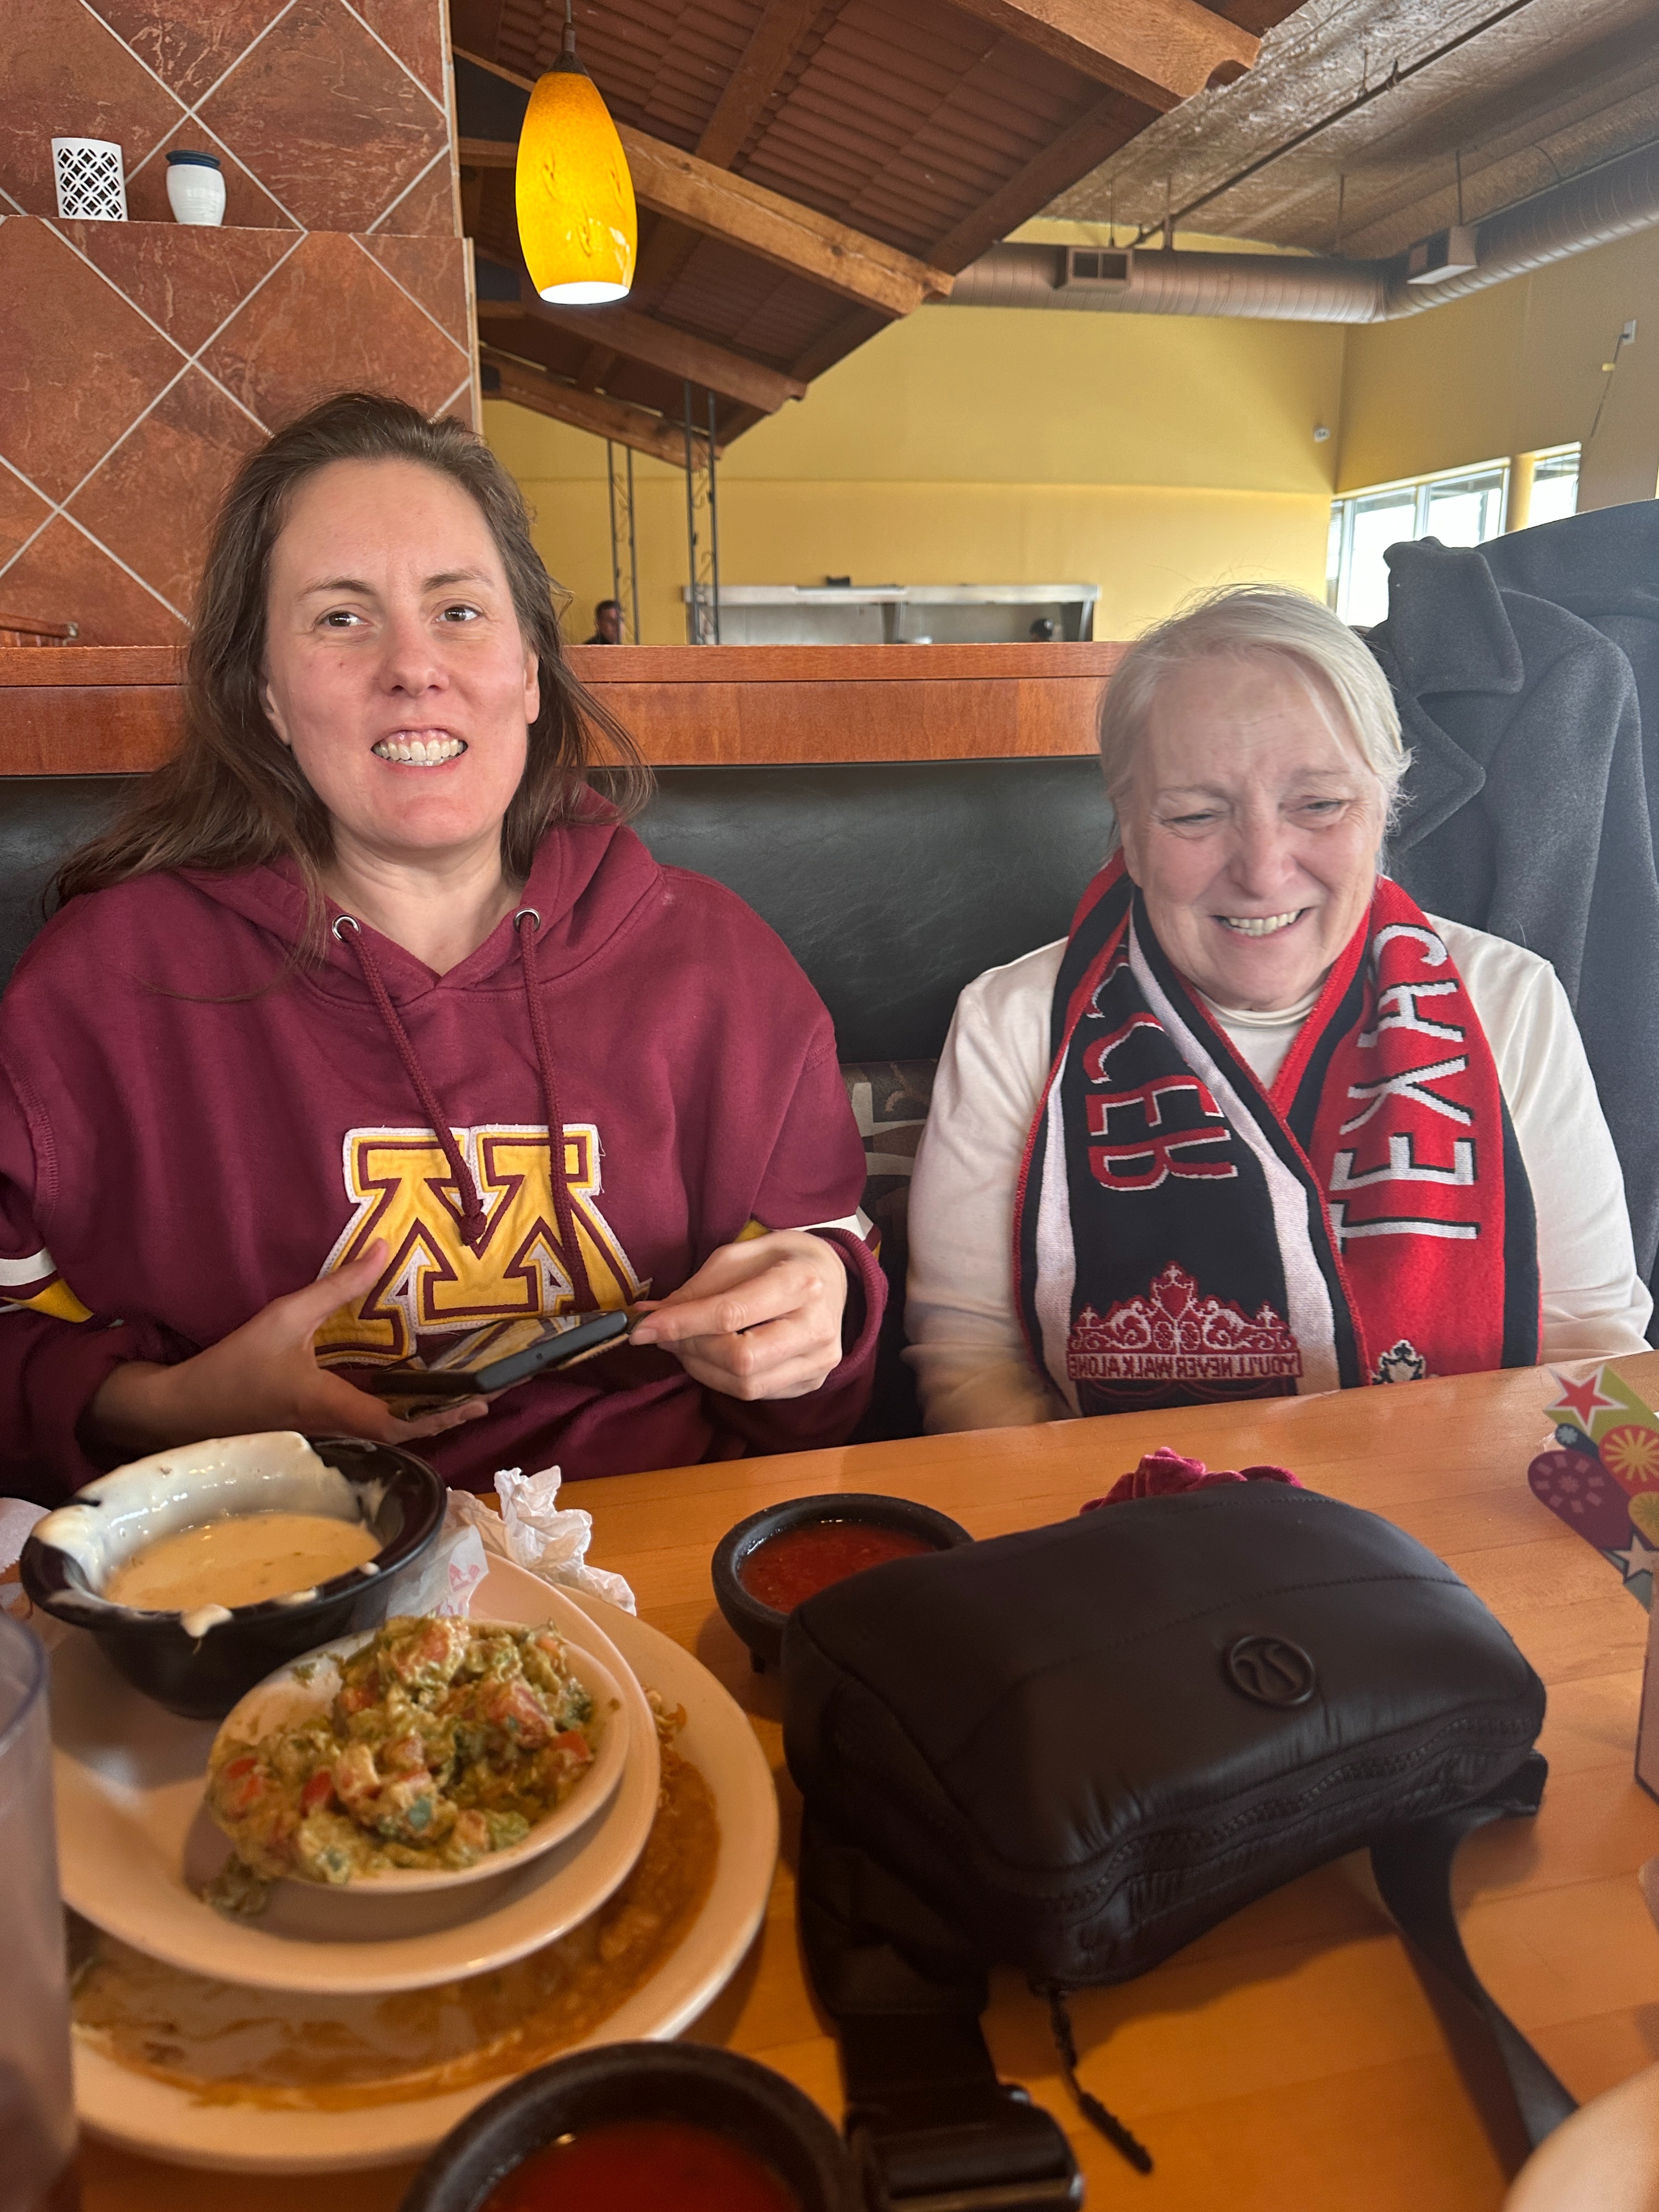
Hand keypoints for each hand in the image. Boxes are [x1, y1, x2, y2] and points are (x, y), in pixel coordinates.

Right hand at [83, 1241, 487, 1456]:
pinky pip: (364, 1433)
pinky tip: (406, 1399)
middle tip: (481, 1398)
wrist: (184, 1410)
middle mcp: (337, 1433)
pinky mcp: (314, 1437)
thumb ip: (337, 1287)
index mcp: (335, 1408)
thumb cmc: (234, 1366)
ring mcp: (326, 1441)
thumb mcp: (286, 1317)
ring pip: (386, 1438)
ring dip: (423, 1421)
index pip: (403, 1426)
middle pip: (405, 1437)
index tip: (478, 1404)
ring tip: (457, 1397)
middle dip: (445, 1420)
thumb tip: (383, 1249)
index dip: (443, 1418)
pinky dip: (393, 1419)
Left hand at [629, 1230, 849, 1400]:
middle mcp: (817, 1327)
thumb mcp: (739, 1254)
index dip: (681, 1324)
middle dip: (691, 1349)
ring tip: (686, 1343)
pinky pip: (755, 1394)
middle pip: (740, 1359)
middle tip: (665, 1333)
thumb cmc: (782, 1260)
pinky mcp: (812, 1382)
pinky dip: (721, 1378)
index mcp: (802, 1283)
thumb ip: (697, 1288)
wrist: (833, 1276)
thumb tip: (649, 1316)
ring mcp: (819, 1361)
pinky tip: (714, 1355)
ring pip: (745, 1386)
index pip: (731, 1314)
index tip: (642, 1328)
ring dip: (701, 1367)